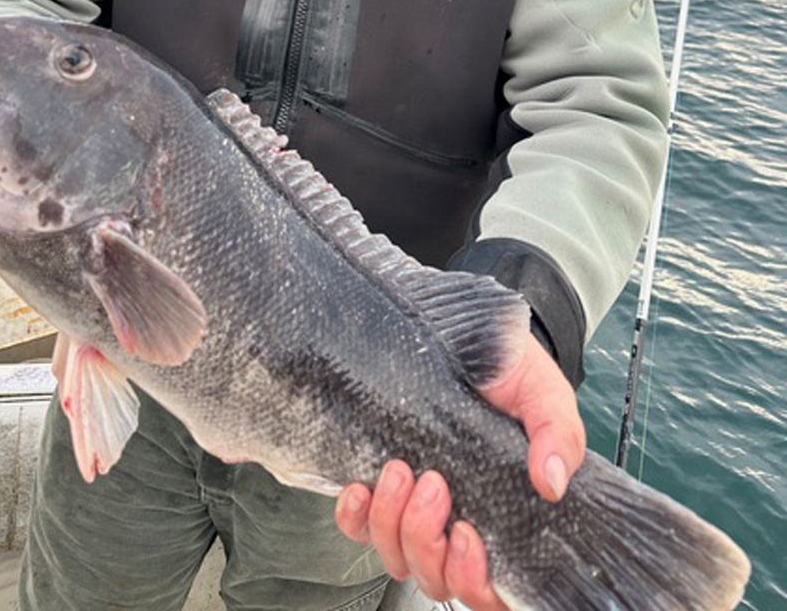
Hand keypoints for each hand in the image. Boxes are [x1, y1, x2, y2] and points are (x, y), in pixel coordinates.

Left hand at [335, 334, 585, 609]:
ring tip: (401, 469)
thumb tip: (554, 481)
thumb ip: (557, 433)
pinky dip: (356, 515)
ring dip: (393, 523)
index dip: (478, 583)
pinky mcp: (378, 485)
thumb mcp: (542, 392)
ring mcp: (415, 507)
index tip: (469, 536)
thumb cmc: (507, 365)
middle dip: (427, 541)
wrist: (464, 328)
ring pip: (397, 557)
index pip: (494, 589)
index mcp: (506, 515)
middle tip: (432, 483)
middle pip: (438, 578)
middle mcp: (459, 519)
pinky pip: (357, 527)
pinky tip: (361, 485)